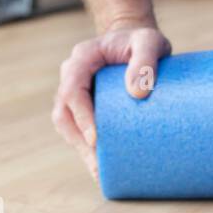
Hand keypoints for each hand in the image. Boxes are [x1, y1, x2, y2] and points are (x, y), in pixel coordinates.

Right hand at [52, 24, 171, 180]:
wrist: (136, 43)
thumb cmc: (143, 41)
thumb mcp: (149, 41)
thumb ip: (145, 60)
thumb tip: (137, 93)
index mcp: (83, 57)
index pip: (72, 89)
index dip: (81, 115)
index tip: (96, 138)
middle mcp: (72, 74)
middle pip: (63, 112)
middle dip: (78, 140)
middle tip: (98, 165)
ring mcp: (74, 90)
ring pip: (65, 123)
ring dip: (79, 147)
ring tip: (98, 171)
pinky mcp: (82, 105)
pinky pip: (75, 128)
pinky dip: (83, 146)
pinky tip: (98, 166)